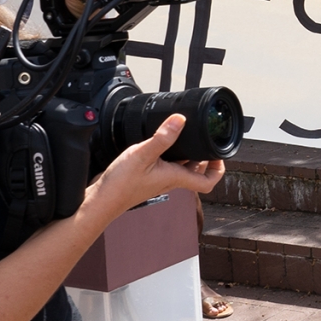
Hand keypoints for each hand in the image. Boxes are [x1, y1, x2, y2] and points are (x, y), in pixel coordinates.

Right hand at [87, 113, 224, 215]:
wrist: (101, 200)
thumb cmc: (121, 185)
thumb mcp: (143, 155)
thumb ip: (162, 138)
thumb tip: (180, 120)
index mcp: (176, 178)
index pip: (208, 182)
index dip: (218, 169)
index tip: (218, 153)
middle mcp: (171, 180)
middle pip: (196, 172)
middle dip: (204, 156)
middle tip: (203, 138)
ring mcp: (160, 180)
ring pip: (182, 168)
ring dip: (187, 153)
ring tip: (184, 135)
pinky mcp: (148, 177)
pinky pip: (166, 166)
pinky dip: (169, 154)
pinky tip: (159, 142)